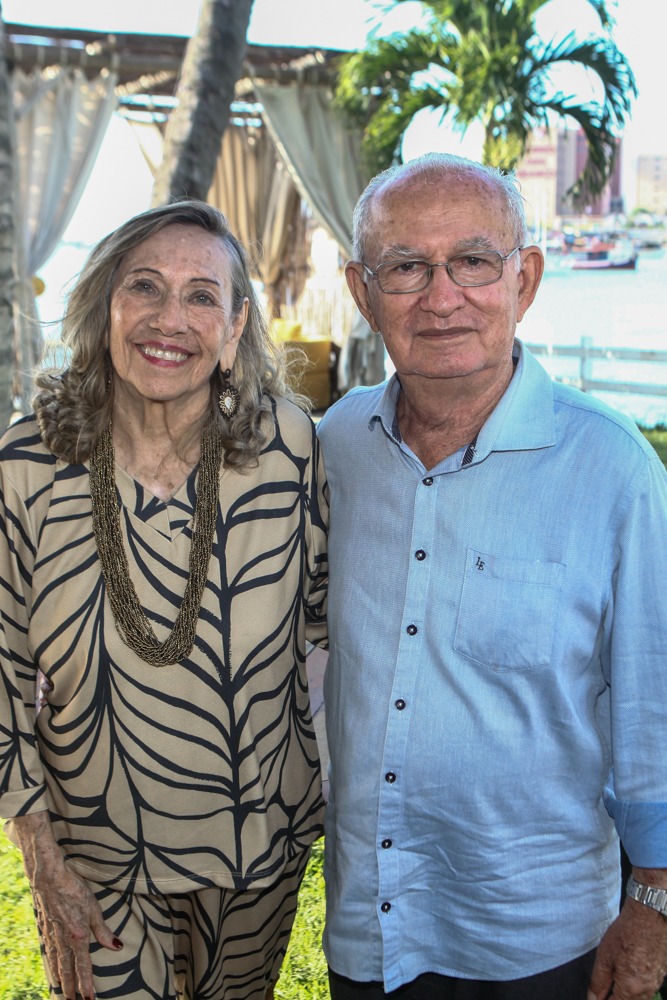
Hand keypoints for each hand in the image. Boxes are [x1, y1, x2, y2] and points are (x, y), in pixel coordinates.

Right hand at [13, 811, 122, 999]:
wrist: (48, 876)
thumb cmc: (74, 888)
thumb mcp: (94, 908)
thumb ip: (103, 930)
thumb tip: (117, 948)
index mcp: (77, 937)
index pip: (84, 967)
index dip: (87, 985)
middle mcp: (63, 940)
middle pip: (68, 970)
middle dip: (71, 988)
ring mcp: (52, 935)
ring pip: (56, 963)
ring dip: (61, 979)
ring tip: (63, 991)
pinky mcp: (45, 927)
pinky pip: (49, 951)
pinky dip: (52, 963)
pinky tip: (53, 965)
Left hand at [588, 896, 666, 999]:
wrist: (649, 916)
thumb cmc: (627, 932)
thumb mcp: (604, 956)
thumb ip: (598, 981)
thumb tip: (593, 998)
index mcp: (631, 988)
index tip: (597, 998)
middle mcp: (646, 989)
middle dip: (615, 998)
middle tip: (604, 990)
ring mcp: (656, 982)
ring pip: (640, 999)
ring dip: (626, 995)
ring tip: (615, 982)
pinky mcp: (660, 974)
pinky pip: (648, 989)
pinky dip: (637, 987)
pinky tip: (629, 974)